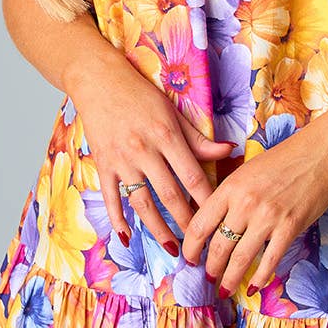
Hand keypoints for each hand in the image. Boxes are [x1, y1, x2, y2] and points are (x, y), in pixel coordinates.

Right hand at [67, 45, 234, 252]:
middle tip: (200, 245)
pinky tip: (127, 237)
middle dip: (187, 223)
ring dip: (158, 228)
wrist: (98, 80)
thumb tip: (229, 150)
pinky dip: (118, 219)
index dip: (207, 201)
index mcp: (167, 135)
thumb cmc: (140, 95)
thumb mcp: (173, 112)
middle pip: (169, 195)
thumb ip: (199, 138)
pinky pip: (111, 197)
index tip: (219, 220)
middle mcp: (144, 149)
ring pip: (142, 202)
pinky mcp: (102, 164)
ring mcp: (121, 159)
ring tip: (172, 248)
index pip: (192, 176)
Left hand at [180, 125, 327, 295]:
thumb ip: (229, 196)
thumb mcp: (246, 171)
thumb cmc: (282, 160)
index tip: (190, 258)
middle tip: (208, 278)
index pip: (200, 225)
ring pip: (241, 259)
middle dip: (210, 268)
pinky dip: (261, 278)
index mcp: (230, 187)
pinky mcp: (289, 228)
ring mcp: (267, 217)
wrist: (319, 153)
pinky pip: (270, 260)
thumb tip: (214, 224)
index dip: (191, 247)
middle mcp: (245, 204)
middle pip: (218, 246)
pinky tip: (255, 287)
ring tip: (225, 289)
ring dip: (230, 279)